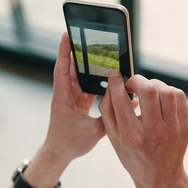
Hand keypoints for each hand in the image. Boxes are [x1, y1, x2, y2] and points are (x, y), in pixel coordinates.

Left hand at [44, 32, 104, 161]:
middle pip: (71, 68)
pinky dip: (93, 77)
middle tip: (86, 35)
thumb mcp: (93, 132)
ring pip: (79, 75)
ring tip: (97, 48)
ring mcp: (71, 97)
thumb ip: (110, 117)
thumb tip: (127, 104)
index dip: (64, 53)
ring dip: (86, 63)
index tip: (66, 35)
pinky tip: (104, 70)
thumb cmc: (70, 143)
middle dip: (78, 51)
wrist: (59, 153)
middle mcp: (65, 94)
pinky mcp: (78, 101)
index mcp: (63, 98)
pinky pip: (86, 84)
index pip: (63, 71)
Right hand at [99, 71, 187, 187]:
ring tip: (146, 91)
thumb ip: (108, 111)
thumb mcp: (114, 139)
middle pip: (148, 91)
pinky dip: (167, 91)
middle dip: (137, 81)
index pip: (122, 100)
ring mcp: (173, 129)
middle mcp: (154, 132)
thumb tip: (112, 84)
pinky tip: (159, 97)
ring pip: (166, 91)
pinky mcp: (185, 126)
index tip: (115, 75)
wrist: (161, 176)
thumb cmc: (133, 156)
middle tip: (132, 85)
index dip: (116, 83)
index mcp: (132, 137)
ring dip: (153, 84)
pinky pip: (179, 96)